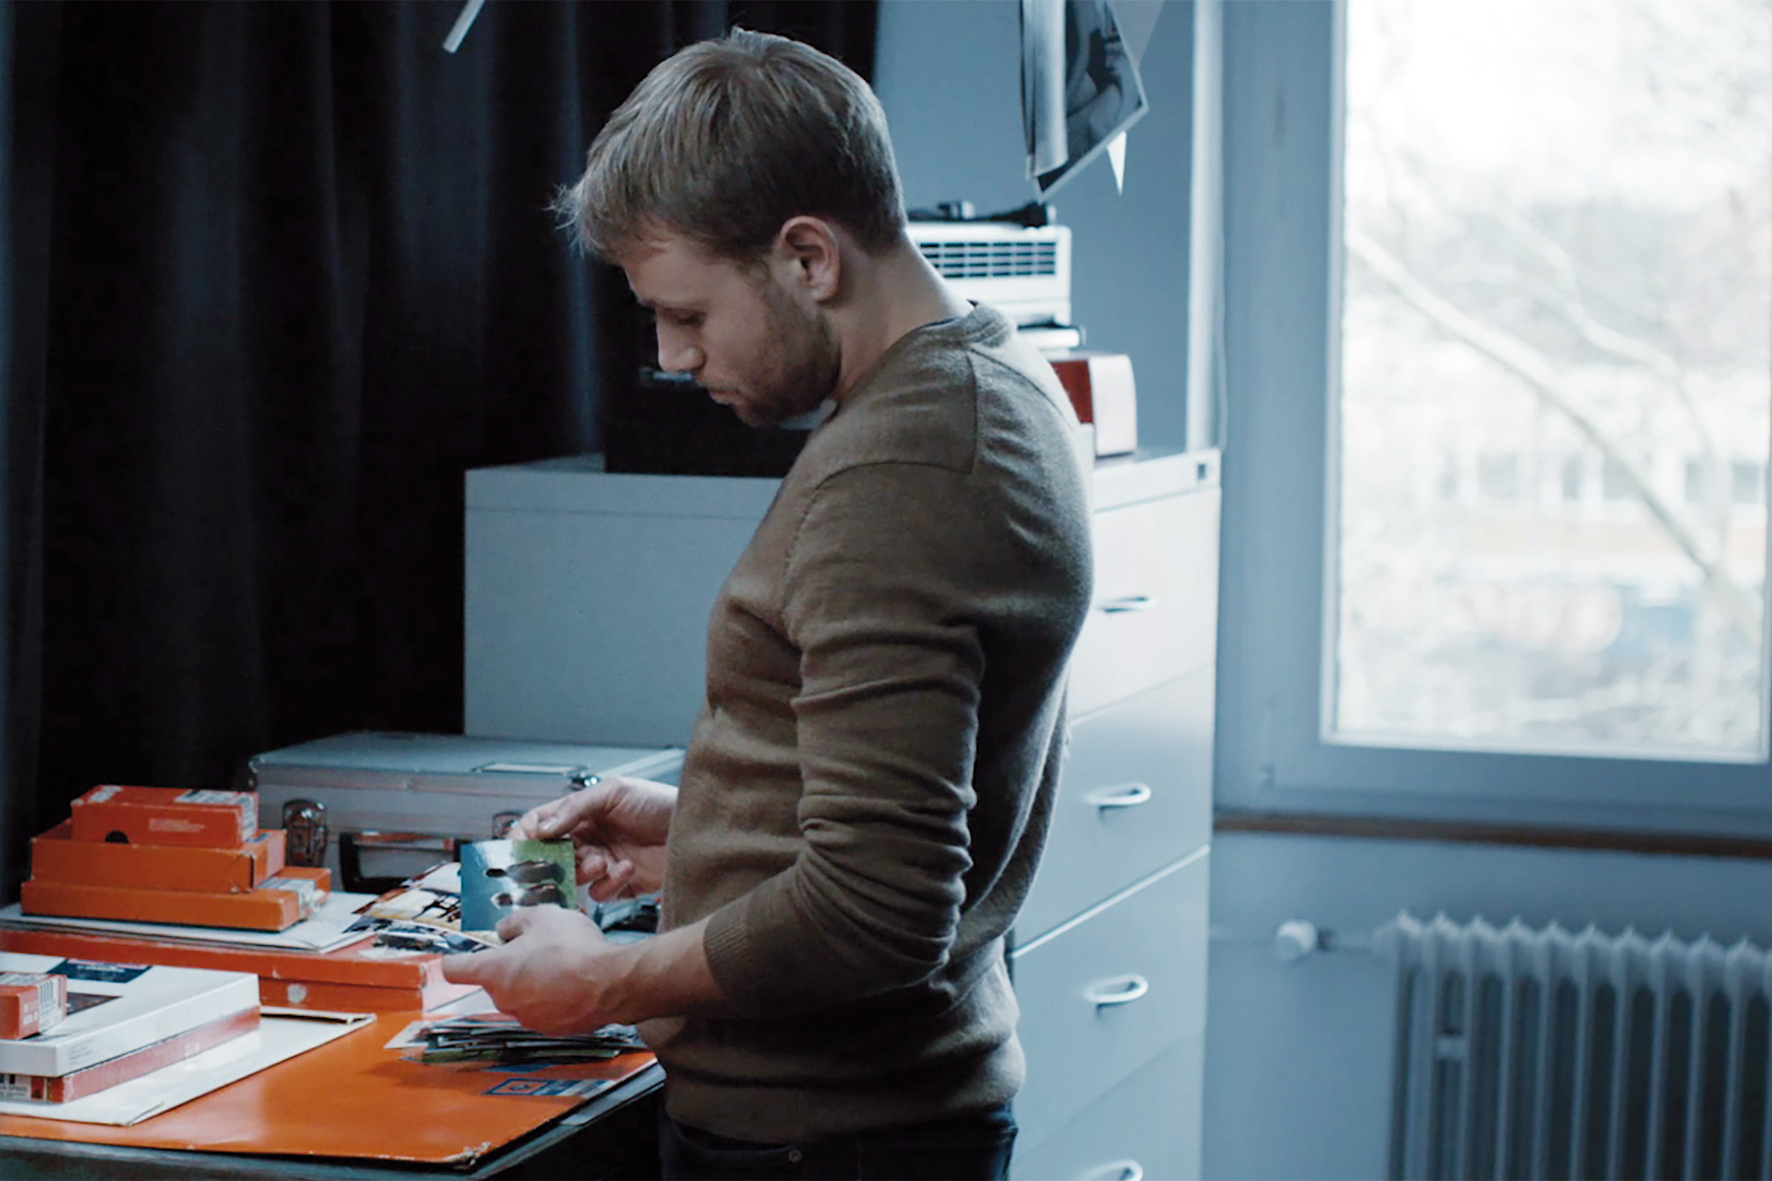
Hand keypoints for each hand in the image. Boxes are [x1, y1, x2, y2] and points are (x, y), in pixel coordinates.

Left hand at [440, 906, 624, 1033]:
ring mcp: (527, 1017)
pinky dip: (554, 997)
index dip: (456, 959)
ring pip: (521, 995)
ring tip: (563, 963)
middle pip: (495, 980)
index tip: (461, 955)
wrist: (611, 982)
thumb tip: (506, 931)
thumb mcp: (542, 916)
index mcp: (494, 971)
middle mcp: (505, 999)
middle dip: (511, 965)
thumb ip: (515, 922)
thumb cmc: (574, 948)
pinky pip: (545, 1009)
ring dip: (534, 981)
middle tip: (537, 947)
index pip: (454, 969)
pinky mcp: (551, 1028)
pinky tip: (575, 982)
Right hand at [516, 776, 675, 901]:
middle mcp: (588, 839)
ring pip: (573, 878)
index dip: (527, 838)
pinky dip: (610, 883)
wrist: (697, 828)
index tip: (524, 849)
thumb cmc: (660, 802)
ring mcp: (602, 863)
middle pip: (551, 858)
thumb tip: (541, 829)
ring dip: (584, 872)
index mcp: (581, 814)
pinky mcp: (619, 885)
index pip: (540, 826)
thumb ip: (575, 808)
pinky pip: (600, 893)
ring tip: (601, 861)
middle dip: (555, 863)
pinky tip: (627, 868)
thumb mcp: (614, 792)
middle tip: (561, 865)